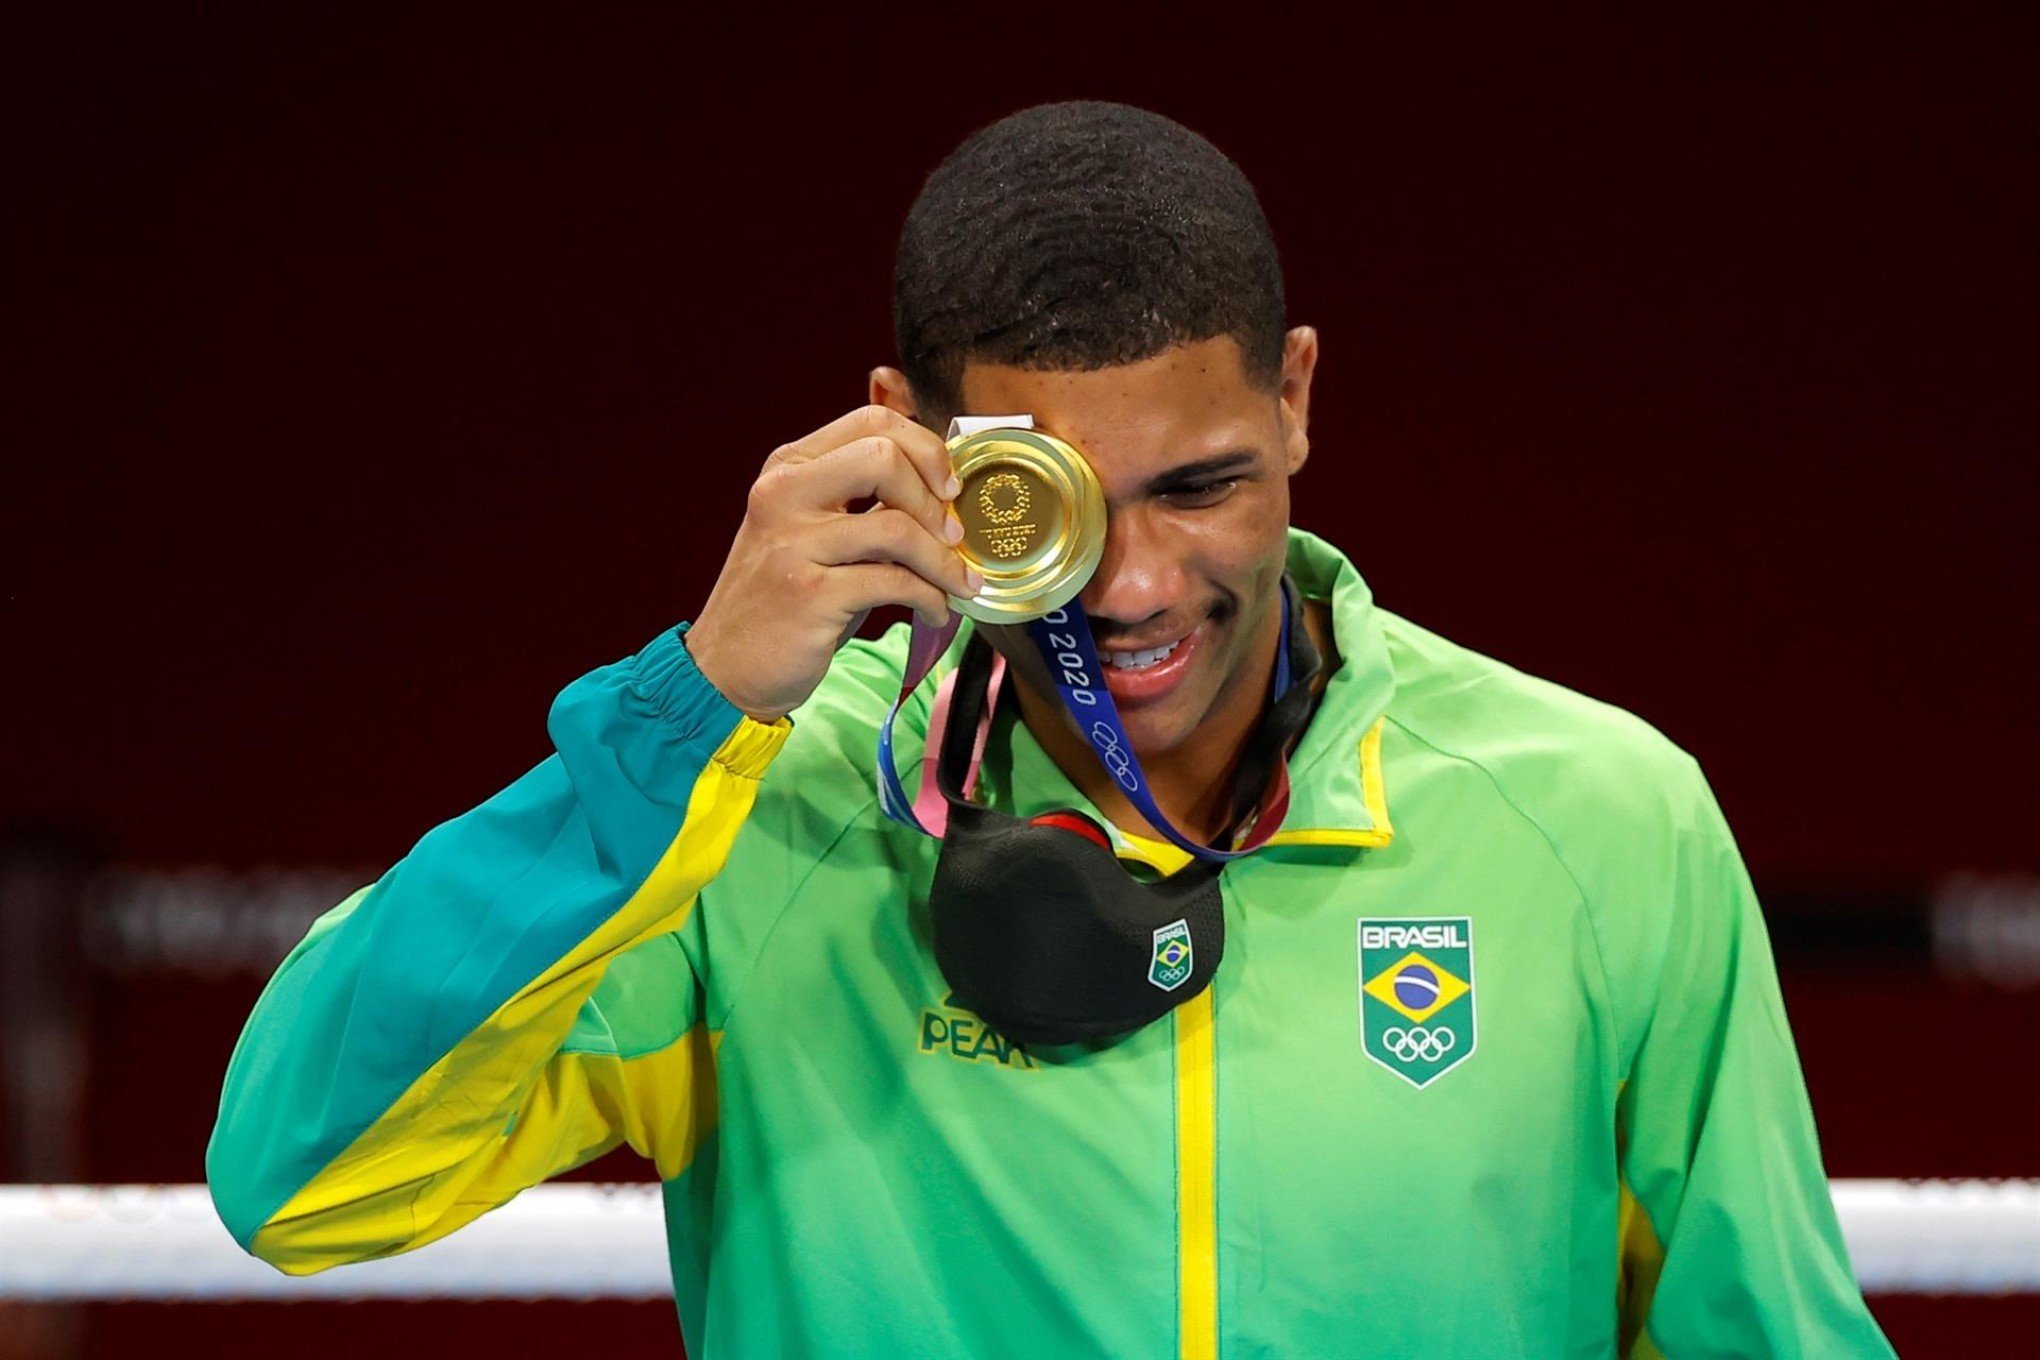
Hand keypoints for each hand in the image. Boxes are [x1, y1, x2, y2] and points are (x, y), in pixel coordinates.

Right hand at [686, 405, 980, 722]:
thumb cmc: (785, 599)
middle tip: (954, 536)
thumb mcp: (816, 533)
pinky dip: (931, 597)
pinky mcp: (809, 594)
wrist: (727, 666)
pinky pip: (894, 582)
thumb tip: (943, 486)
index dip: (927, 449)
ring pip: (897, 526)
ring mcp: (793, 544)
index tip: (949, 488)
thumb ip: (863, 500)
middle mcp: (784, 494)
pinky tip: (936, 610)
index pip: (873, 421)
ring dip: (943, 560)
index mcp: (790, 468)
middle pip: (884, 457)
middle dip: (935, 499)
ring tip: (958, 583)